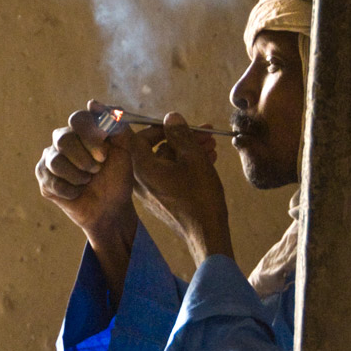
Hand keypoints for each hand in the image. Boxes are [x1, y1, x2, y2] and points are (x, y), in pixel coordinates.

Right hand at [36, 109, 136, 244]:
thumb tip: (92, 102)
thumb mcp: (124, 150)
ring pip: (55, 161)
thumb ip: (115, 124)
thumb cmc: (118, 177)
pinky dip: (70, 190)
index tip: (104, 156)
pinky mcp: (44, 178)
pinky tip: (77, 193)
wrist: (111, 207)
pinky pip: (51, 180)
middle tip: (96, 171)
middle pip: (63, 139)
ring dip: (78, 176)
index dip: (90, 137)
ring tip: (87, 182)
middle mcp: (63, 140)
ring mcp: (51, 158)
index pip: (78, 119)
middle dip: (84, 160)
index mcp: (82, 129)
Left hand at [126, 113, 233, 265]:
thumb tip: (170, 117)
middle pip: (156, 148)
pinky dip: (185, 166)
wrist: (206, 233)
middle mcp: (139, 179)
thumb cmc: (199, 194)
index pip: (140, 136)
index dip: (160, 126)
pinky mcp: (160, 200)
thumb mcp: (193, 157)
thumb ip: (180, 133)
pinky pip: (169, 175)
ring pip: (166, 162)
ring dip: (188, 150)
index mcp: (140, 166)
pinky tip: (208, 160)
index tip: (178, 123)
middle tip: (206, 132)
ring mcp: (149, 191)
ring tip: (212, 146)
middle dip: (182, 138)